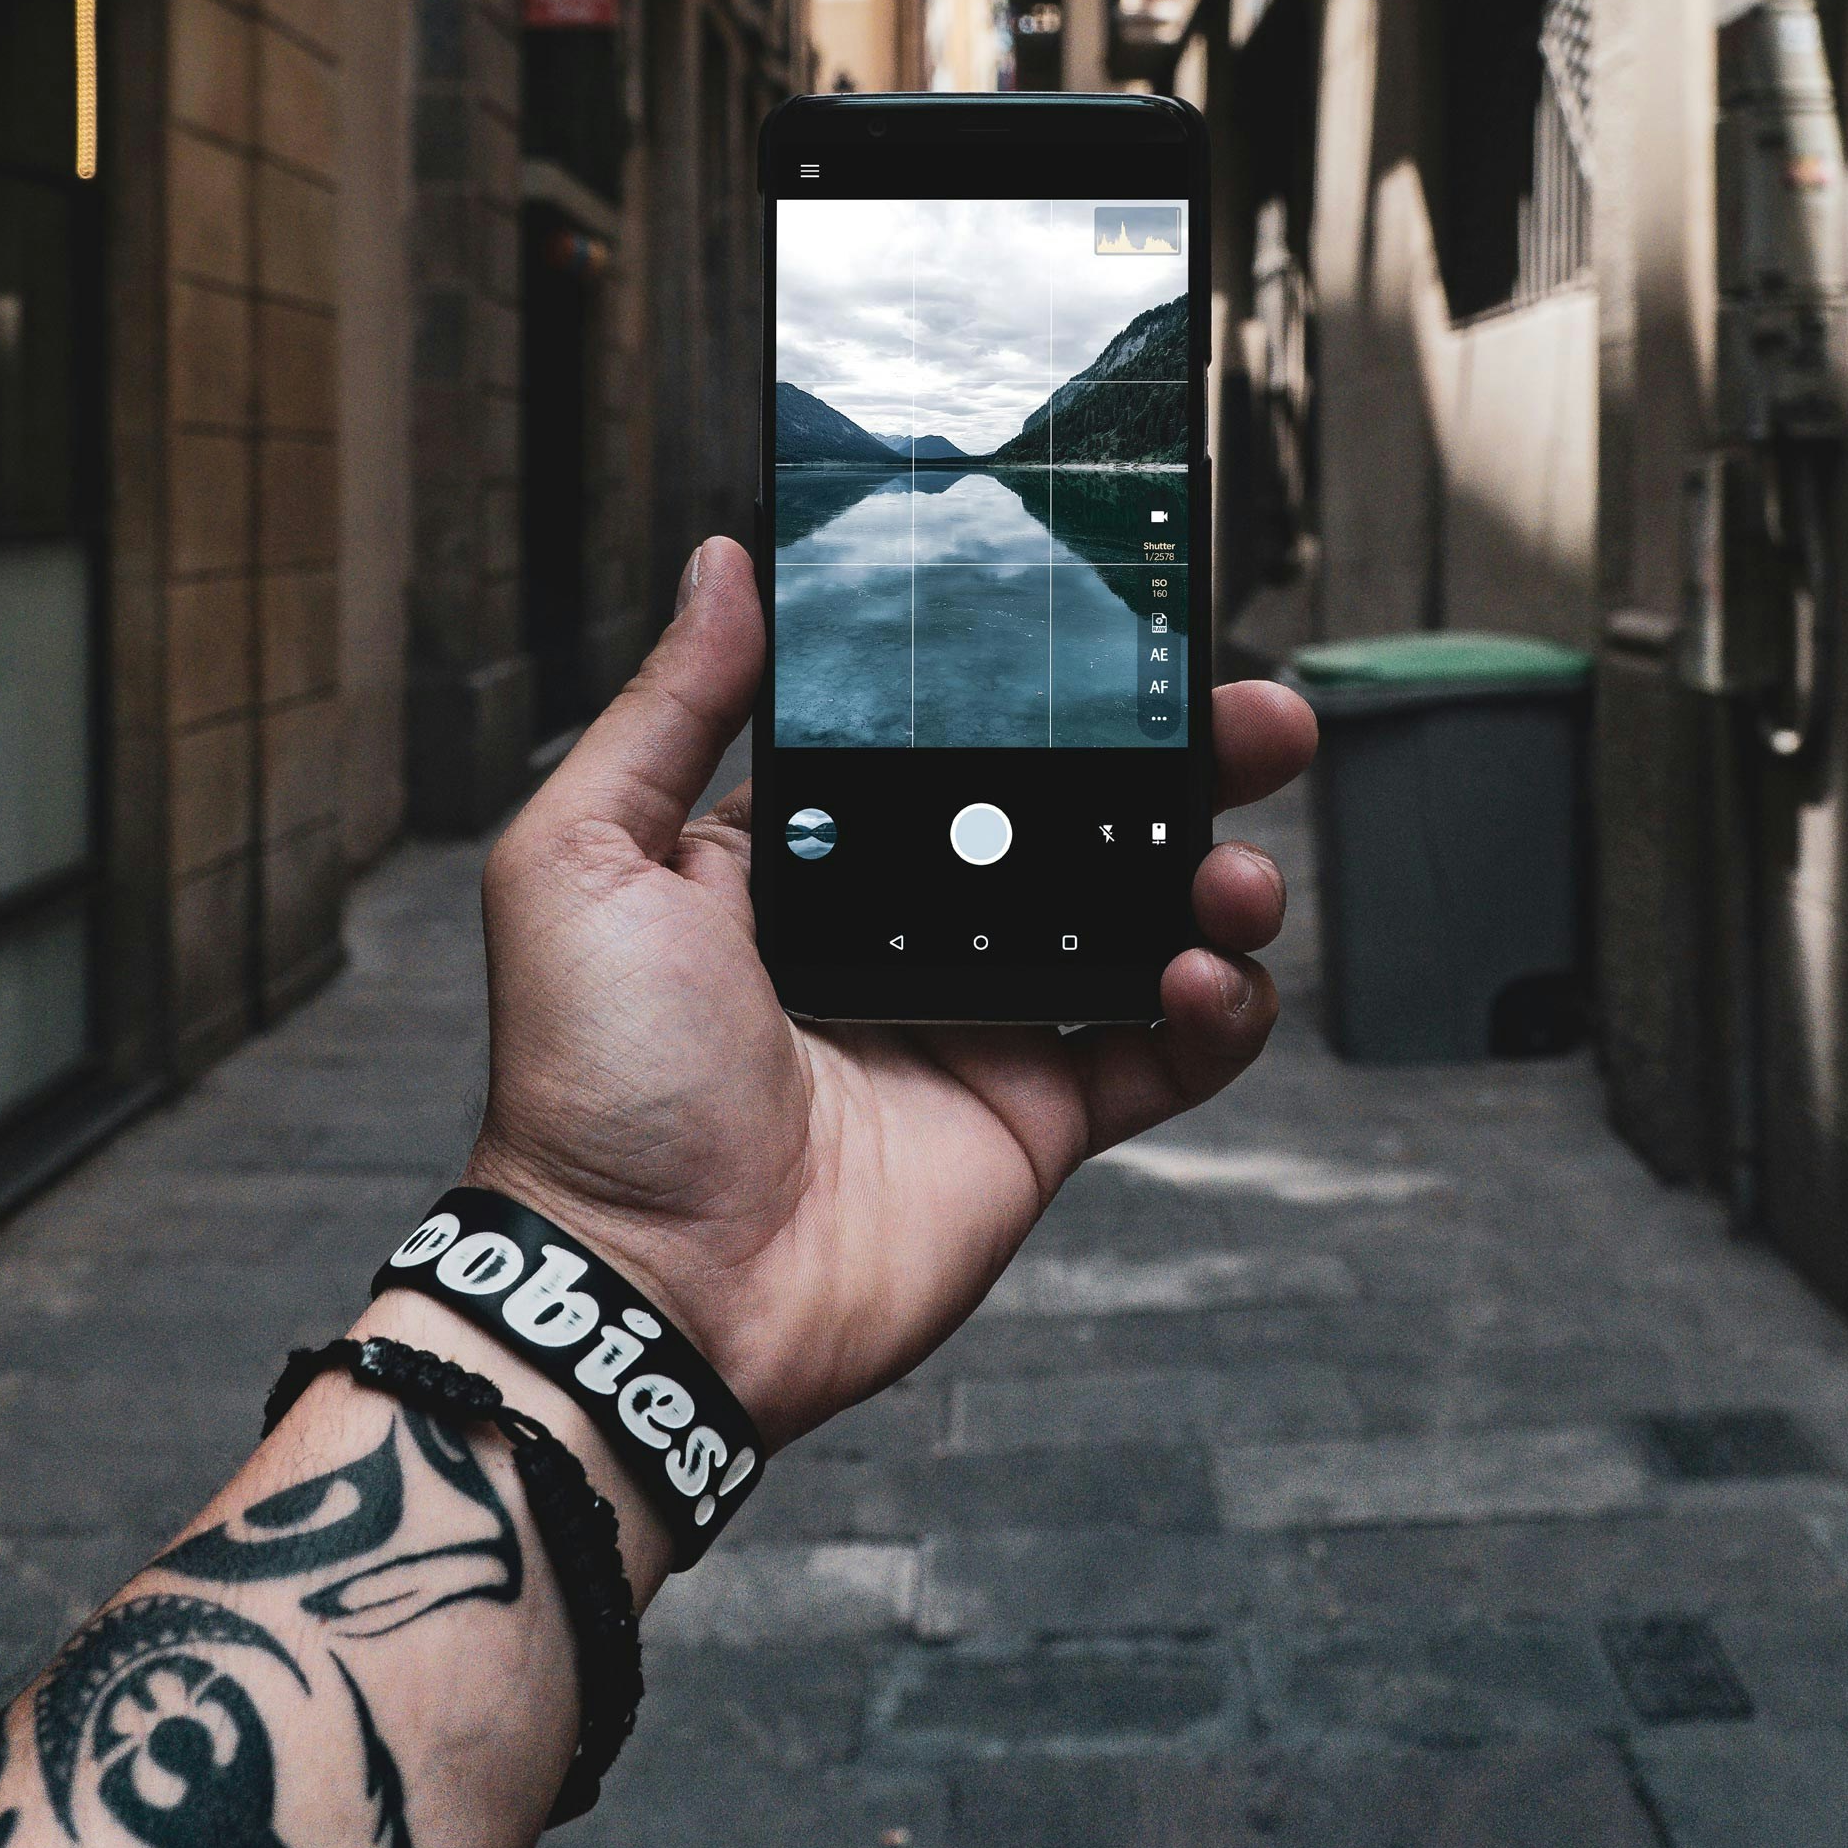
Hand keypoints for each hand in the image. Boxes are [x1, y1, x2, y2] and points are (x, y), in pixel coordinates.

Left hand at [467, 536, 1315, 1449]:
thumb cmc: (592, 1079)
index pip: (958, 739)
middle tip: (1261, 721)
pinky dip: (1218, 1014)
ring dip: (1218, 880)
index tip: (1128, 630)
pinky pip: (1164, 1055)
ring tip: (1234, 877)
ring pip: (1147, 922)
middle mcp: (913, 923)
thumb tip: (724, 561)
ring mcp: (985, 1022)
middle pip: (1083, 814)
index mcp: (819, 850)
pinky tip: (1207, 981)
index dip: (1048, 688)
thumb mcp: (586, 858)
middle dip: (1187, 760)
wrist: (648, 1287)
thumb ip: (670, 707)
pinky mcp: (1037, 1121)